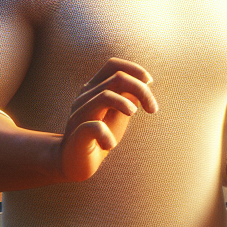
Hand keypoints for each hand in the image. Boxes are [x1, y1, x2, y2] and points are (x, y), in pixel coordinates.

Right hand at [58, 57, 156, 182]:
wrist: (73, 162)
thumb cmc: (99, 136)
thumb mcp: (118, 113)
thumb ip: (128, 97)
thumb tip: (145, 81)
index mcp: (94, 89)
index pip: (113, 65)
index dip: (135, 70)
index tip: (150, 82)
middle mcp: (85, 97)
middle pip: (118, 78)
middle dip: (142, 90)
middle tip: (153, 109)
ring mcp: (79, 114)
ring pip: (105, 96)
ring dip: (127, 105)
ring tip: (133, 115)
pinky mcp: (77, 135)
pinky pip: (94, 127)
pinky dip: (107, 134)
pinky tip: (111, 144)